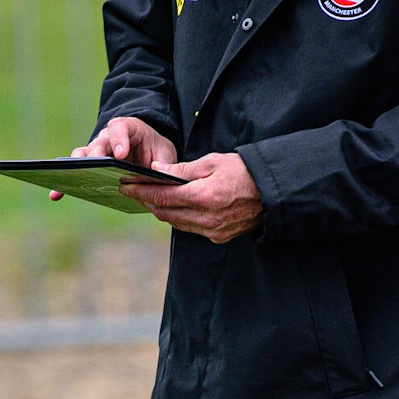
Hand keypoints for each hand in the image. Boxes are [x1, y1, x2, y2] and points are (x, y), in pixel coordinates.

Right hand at [49, 116, 178, 198]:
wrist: (148, 152)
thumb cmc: (157, 151)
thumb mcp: (166, 154)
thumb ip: (165, 164)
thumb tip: (158, 176)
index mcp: (129, 128)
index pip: (120, 127)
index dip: (119, 140)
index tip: (120, 155)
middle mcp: (108, 137)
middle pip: (98, 143)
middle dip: (95, 155)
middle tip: (94, 166)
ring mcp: (96, 151)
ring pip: (82, 155)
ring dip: (75, 166)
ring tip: (69, 179)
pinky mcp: (88, 166)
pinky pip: (73, 172)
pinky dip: (64, 183)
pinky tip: (56, 195)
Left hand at [119, 150, 262, 243]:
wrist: (273, 193)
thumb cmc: (244, 171)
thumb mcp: (213, 162)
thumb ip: (182, 169)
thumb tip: (157, 170)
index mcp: (202, 196)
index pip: (162, 196)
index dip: (141, 191)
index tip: (125, 185)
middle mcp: (205, 218)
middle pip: (164, 212)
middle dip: (146, 201)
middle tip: (132, 191)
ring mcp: (211, 230)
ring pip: (175, 223)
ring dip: (160, 211)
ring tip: (148, 198)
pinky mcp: (218, 236)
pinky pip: (189, 228)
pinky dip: (177, 218)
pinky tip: (172, 208)